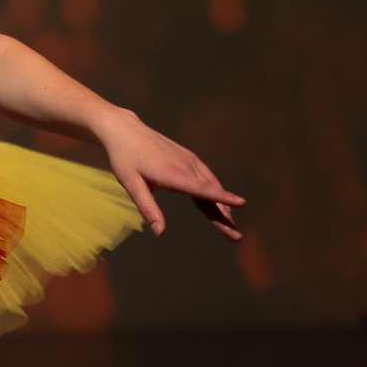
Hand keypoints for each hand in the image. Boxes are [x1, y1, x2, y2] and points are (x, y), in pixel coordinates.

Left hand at [98, 110, 244, 239]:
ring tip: (231, 224)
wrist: (125, 130)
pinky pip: (207, 177)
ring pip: (211, 185)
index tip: (241, 203)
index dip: (221, 198)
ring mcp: (188, 160)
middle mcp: (185, 166)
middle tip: (236, 236)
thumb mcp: (131, 185)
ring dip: (223, 205)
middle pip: (211, 192)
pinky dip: (216, 191)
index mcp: (172, 174)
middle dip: (225, 215)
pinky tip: (220, 204)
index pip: (201, 189)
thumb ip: (147, 208)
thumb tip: (160, 232)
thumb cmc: (125, 159)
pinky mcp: (188, 158)